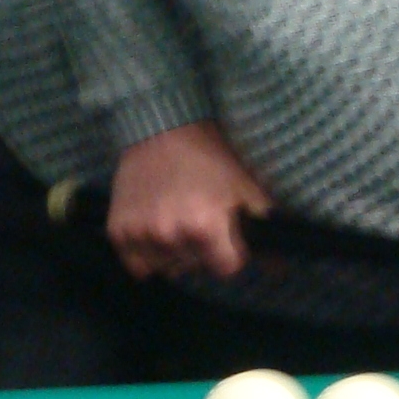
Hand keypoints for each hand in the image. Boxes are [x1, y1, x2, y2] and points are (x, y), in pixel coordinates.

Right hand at [108, 121, 270, 280]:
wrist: (161, 129)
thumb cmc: (211, 158)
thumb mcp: (245, 188)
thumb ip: (265, 228)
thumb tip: (281, 268)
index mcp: (203, 226)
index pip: (226, 269)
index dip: (231, 253)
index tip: (226, 235)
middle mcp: (169, 234)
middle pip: (197, 268)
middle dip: (203, 251)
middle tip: (200, 221)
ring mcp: (140, 234)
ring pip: (168, 269)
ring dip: (176, 254)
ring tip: (178, 223)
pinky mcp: (117, 231)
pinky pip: (139, 266)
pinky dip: (148, 256)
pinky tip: (157, 231)